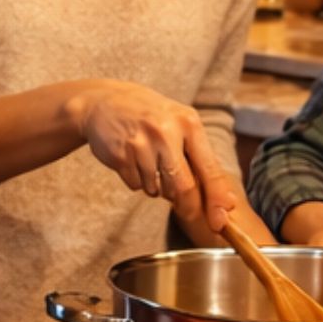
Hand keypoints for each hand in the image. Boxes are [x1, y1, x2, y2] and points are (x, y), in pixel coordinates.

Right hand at [69, 81, 238, 229]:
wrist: (101, 102)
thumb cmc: (148, 115)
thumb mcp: (177, 122)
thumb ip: (197, 154)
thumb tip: (221, 197)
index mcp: (188, 122)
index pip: (209, 169)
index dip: (216, 198)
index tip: (220, 219)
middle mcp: (166, 132)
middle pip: (184, 187)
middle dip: (188, 206)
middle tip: (188, 212)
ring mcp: (141, 144)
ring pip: (156, 188)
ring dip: (156, 188)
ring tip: (149, 164)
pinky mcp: (120, 155)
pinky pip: (135, 185)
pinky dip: (137, 181)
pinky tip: (132, 161)